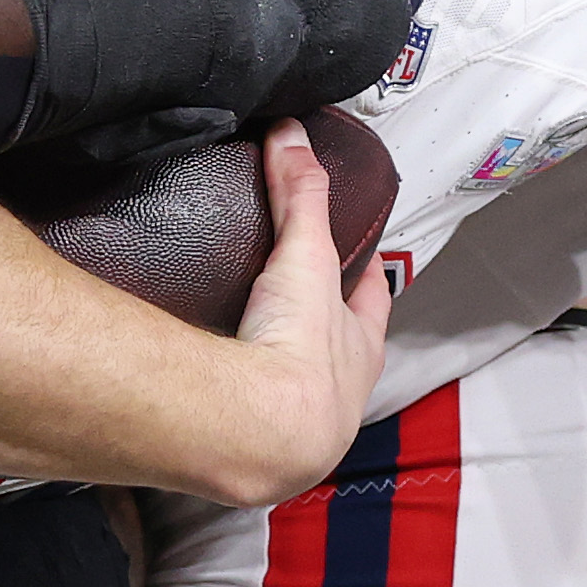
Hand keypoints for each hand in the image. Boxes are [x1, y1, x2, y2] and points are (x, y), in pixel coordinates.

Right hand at [229, 121, 390, 502]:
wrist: (259, 435)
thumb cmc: (299, 356)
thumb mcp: (306, 256)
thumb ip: (299, 193)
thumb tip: (292, 136)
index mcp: (361, 348)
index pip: (372, 300)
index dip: (363, 276)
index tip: (355, 256)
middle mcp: (341, 393)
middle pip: (338, 351)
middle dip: (319, 329)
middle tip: (290, 303)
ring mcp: (303, 428)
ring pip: (300, 391)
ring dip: (279, 372)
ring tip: (246, 347)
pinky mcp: (259, 450)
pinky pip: (253, 419)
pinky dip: (239, 403)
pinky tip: (214, 391)